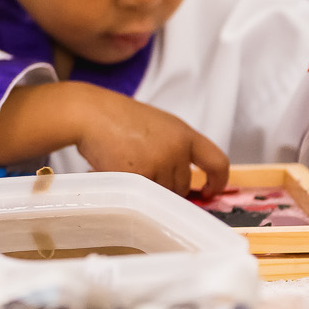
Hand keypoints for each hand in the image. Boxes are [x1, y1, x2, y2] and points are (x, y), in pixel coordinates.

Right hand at [71, 87, 229, 197]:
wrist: (90, 113)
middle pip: (183, 185)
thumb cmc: (117, 117)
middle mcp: (176, 149)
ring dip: (147, 188)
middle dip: (166, 185)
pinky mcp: (140, 175)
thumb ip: (174, 147)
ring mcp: (159, 163)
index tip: (210, 190)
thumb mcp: (158, 125)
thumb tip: (182, 181)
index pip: (217, 162)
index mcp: (184, 133)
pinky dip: (130, 189)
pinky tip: (117, 172)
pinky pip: (142, 195)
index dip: (217, 181)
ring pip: (162, 194)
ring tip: (126, 167)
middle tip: (142, 171)